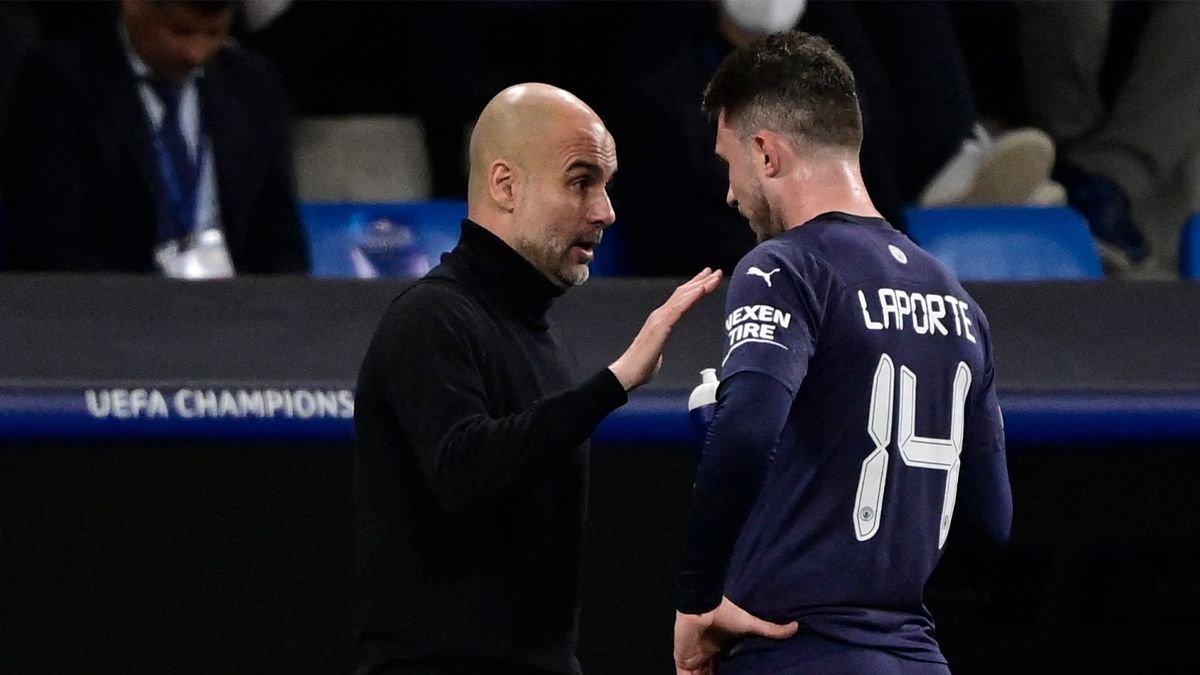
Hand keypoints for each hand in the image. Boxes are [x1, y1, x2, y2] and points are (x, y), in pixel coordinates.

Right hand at [609, 268, 722, 390]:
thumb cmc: (640, 366)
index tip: (707, 280)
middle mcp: (660, 315)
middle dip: (700, 281)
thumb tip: (660, 353)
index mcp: (660, 321)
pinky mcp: (661, 326)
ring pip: (683, 297)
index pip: (680, 300)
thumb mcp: (657, 353)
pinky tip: (701, 289)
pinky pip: (679, 308)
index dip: (694, 288)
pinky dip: (691, 297)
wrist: (626, 373)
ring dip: (700, 285)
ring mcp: (659, 319)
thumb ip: (660, 348)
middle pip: (683, 293)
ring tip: (714, 276)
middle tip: (716, 272)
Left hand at [674, 597, 798, 674]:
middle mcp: (706, 654)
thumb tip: (795, 626)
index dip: (731, 673)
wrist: (702, 606)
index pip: (723, 667)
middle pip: (711, 673)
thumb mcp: (750, 624)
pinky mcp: (683, 662)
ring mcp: (693, 659)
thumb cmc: (724, 613)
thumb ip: (770, 629)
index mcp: (719, 647)